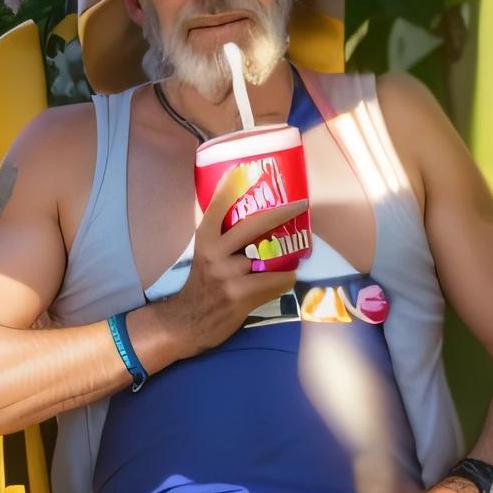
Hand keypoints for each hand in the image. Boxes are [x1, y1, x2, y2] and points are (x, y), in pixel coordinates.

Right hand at [153, 165, 307, 357]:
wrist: (189, 321)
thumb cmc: (203, 285)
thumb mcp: (205, 255)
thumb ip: (223, 238)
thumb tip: (255, 220)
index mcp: (205, 239)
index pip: (218, 206)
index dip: (230, 187)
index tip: (243, 170)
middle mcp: (215, 252)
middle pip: (254, 224)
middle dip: (282, 212)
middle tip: (302, 205)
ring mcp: (228, 274)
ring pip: (271, 256)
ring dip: (288, 256)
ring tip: (297, 253)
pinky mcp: (241, 294)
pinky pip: (276, 280)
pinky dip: (286, 278)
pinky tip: (287, 278)